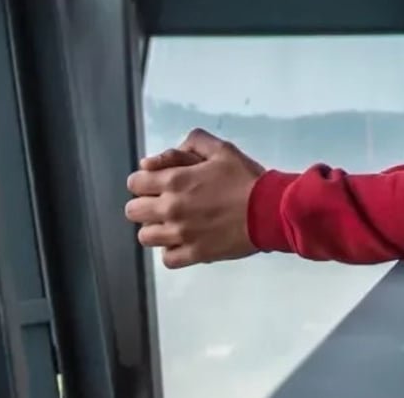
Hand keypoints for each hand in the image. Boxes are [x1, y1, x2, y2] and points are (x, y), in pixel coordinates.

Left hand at [124, 129, 265, 267]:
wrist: (270, 210)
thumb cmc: (246, 178)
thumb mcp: (222, 150)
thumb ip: (191, 143)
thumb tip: (155, 160)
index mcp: (175, 180)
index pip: (135, 183)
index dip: (144, 181)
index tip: (158, 182)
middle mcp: (171, 208)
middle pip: (133, 211)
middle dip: (146, 204)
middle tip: (166, 202)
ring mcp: (181, 234)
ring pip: (145, 236)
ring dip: (156, 228)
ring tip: (174, 223)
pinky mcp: (194, 254)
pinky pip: (167, 258)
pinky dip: (172, 250)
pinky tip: (184, 241)